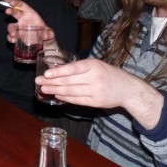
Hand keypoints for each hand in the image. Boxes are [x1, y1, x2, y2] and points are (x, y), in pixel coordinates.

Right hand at [3, 1, 57, 48]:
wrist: (44, 43)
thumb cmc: (46, 34)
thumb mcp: (50, 33)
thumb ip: (49, 33)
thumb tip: (46, 35)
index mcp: (30, 14)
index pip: (23, 6)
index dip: (17, 3)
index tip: (11, 3)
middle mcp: (23, 20)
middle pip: (14, 13)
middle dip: (10, 11)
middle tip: (7, 11)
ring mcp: (19, 28)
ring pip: (11, 26)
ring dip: (11, 29)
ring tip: (14, 34)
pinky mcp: (17, 36)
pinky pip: (11, 36)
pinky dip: (10, 38)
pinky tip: (13, 40)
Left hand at [36, 58, 163, 127]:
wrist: (128, 89)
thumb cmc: (108, 74)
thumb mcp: (96, 65)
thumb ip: (79, 67)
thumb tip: (56, 70)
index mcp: (94, 65)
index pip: (72, 68)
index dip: (58, 72)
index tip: (46, 74)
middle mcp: (95, 78)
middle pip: (69, 81)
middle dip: (51, 82)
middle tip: (38, 82)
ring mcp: (96, 91)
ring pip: (71, 91)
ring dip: (55, 90)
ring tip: (44, 89)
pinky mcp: (96, 102)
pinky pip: (77, 100)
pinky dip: (65, 98)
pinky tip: (57, 95)